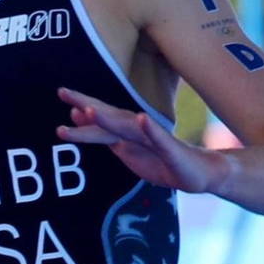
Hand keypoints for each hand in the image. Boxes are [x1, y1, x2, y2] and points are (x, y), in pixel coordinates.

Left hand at [56, 87, 226, 193]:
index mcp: (126, 131)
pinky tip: (142, 119)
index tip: (61, 92)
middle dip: (86, 105)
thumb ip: (104, 135)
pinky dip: (150, 129)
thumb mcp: (127, 150)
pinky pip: (160, 139)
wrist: (202, 171)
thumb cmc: (163, 161)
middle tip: (63, 92)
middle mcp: (138, 130)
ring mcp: (154, 139)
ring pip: (128, 127)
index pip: (101, 116)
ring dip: (109, 119)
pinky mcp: (171, 150)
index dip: (81, 104)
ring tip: (90, 110)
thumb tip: (78, 117)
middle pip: (108, 116)